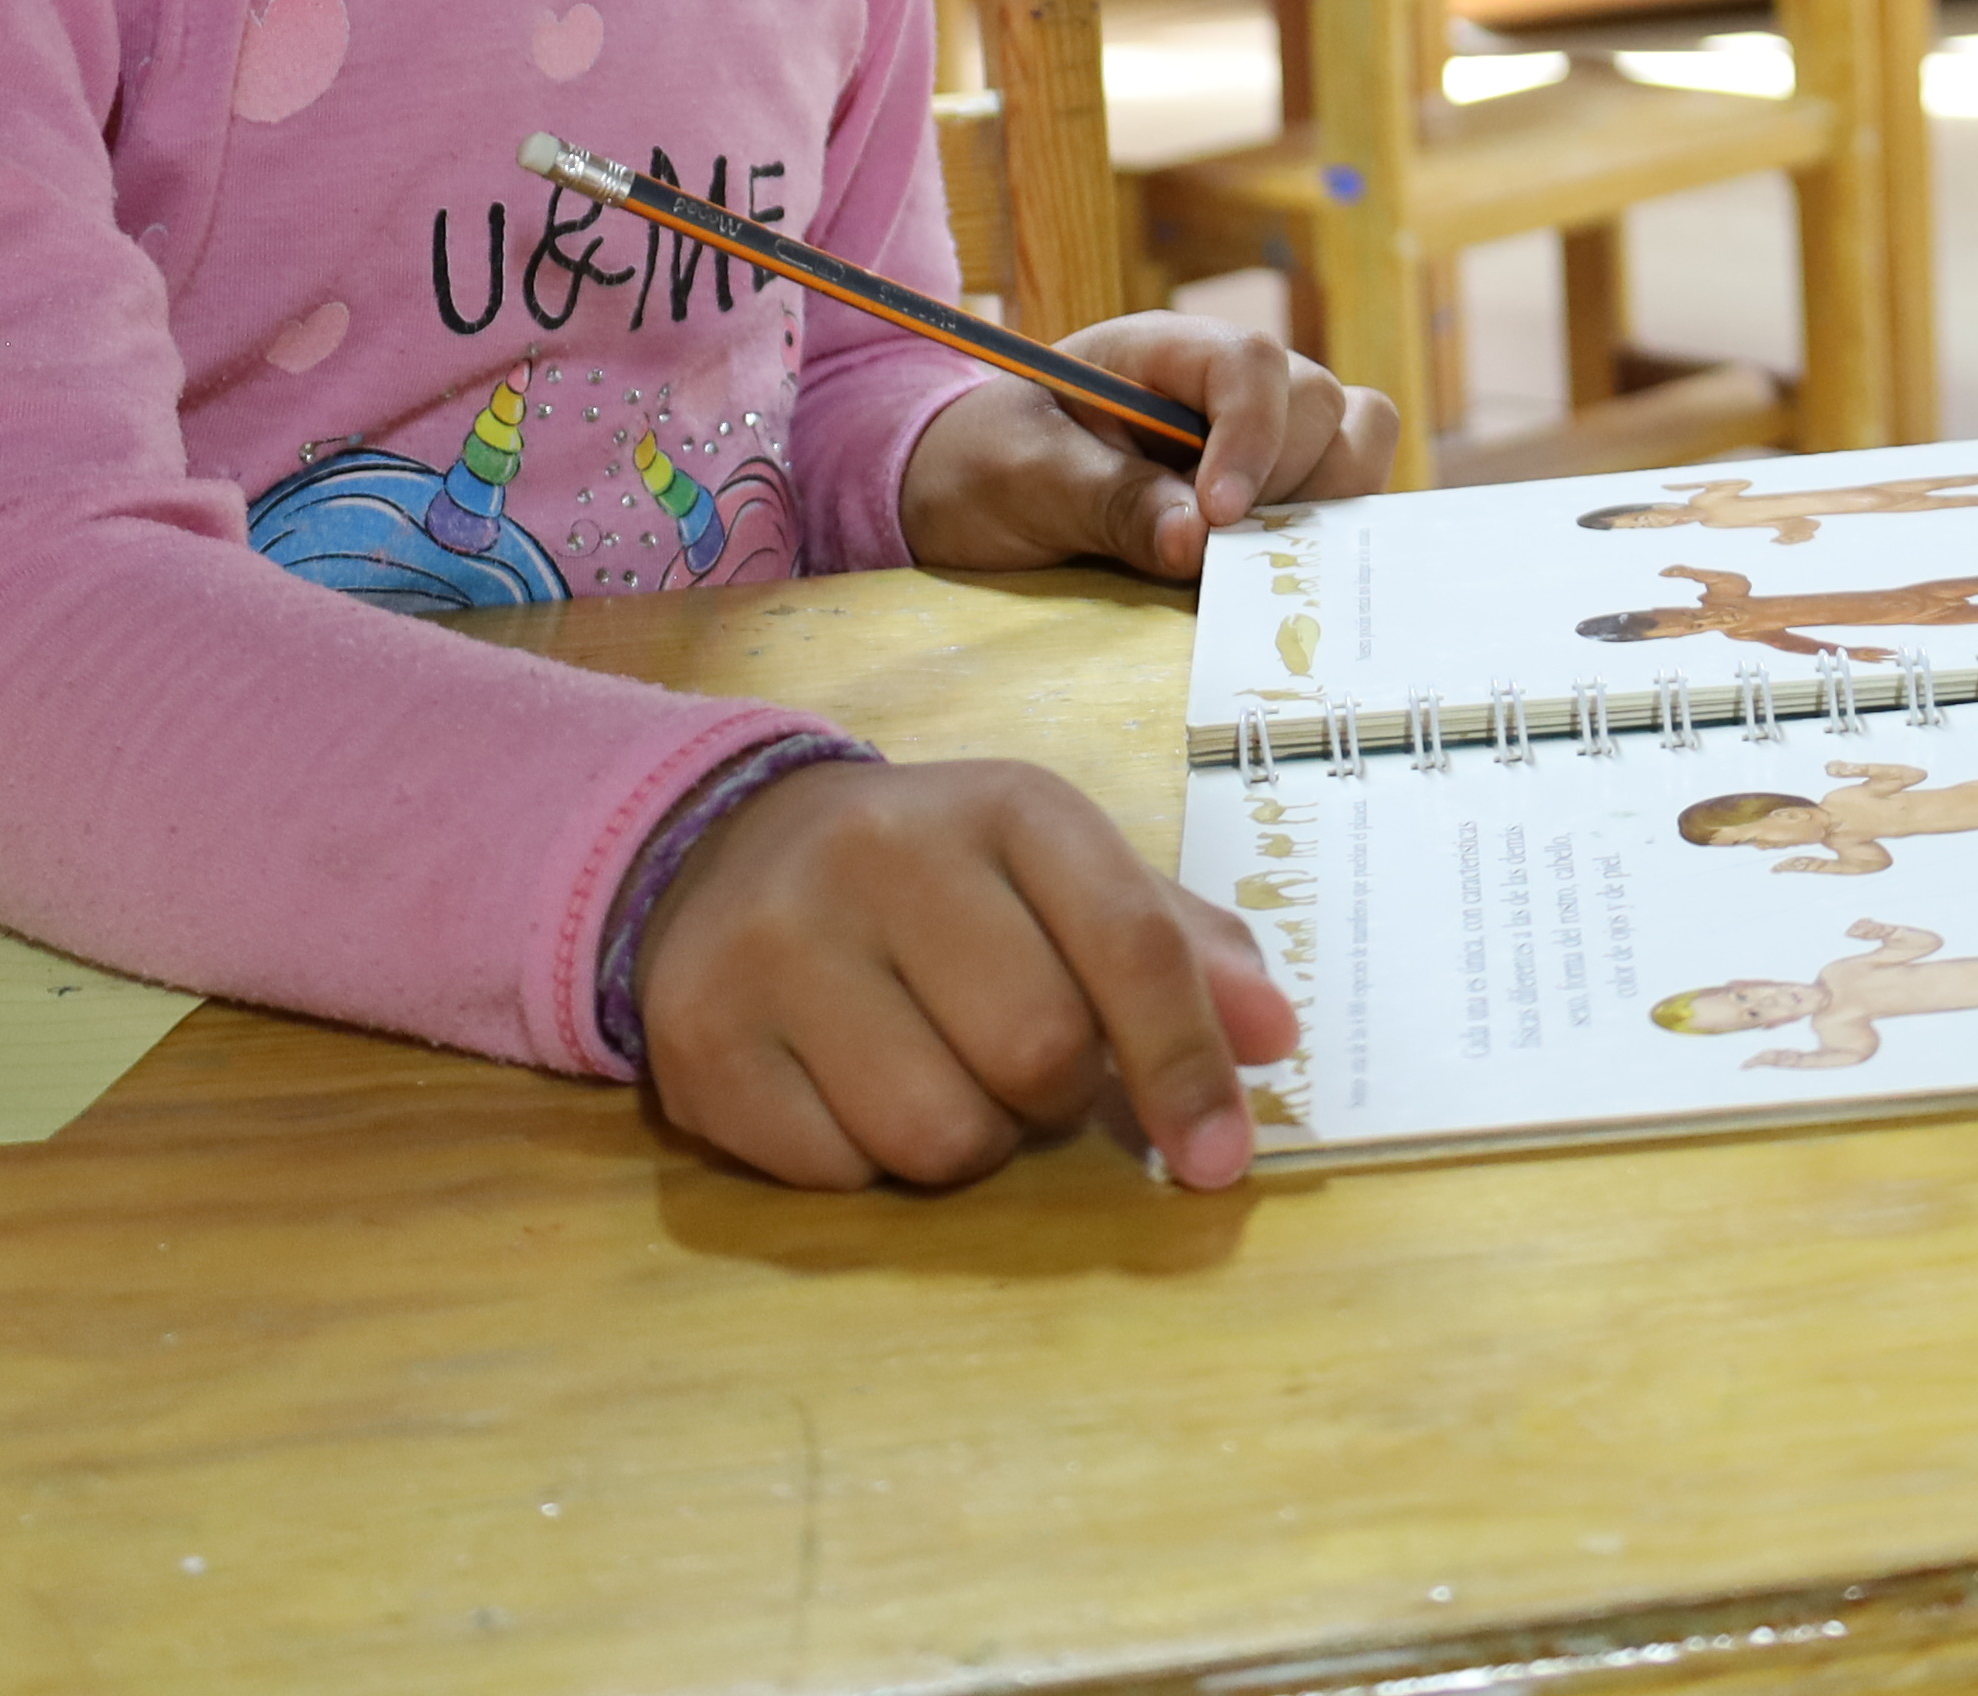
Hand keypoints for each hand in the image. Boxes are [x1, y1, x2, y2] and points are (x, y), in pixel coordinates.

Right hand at [635, 756, 1297, 1190]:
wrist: (728, 855)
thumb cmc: (941, 885)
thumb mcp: (1062, 877)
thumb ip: (1178, 950)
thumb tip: (1276, 1039)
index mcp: (1009, 805)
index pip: (1130, 942)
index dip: (1188, 1063)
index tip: (1219, 1160)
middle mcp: (886, 852)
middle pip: (1039, 1052)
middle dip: (1057, 1096)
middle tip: (1025, 1067)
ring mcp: (780, 943)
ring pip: (940, 1133)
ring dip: (967, 1142)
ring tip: (938, 1074)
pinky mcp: (701, 1038)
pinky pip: (838, 1174)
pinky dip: (866, 1163)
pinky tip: (845, 1090)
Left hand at [897, 318, 1399, 579]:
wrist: (967, 498)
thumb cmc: (983, 468)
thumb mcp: (1022, 480)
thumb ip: (1109, 502)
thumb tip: (1197, 544)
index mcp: (1159, 350)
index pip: (1248, 361)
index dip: (1252, 435)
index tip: (1221, 515)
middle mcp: (1224, 382)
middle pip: (1318, 400)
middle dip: (1286, 481)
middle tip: (1218, 548)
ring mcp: (1260, 432)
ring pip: (1354, 440)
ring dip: (1319, 506)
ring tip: (1241, 558)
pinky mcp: (1276, 486)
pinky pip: (1345, 492)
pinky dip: (1327, 531)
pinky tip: (1266, 570)